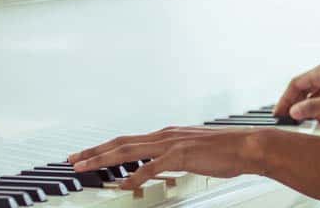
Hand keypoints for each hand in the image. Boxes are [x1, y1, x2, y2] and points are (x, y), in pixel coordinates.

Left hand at [67, 126, 268, 189]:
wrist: (246, 146)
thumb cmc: (224, 152)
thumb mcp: (191, 152)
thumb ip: (172, 157)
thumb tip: (158, 167)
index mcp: (166, 135)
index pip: (127, 141)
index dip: (104, 148)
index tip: (86, 155)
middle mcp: (164, 135)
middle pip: (120, 143)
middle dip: (94, 151)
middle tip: (72, 159)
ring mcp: (171, 143)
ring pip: (128, 151)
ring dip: (104, 159)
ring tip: (85, 167)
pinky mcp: (181, 155)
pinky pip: (151, 167)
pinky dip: (134, 176)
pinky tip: (122, 184)